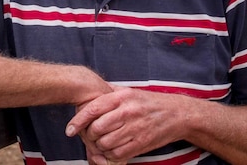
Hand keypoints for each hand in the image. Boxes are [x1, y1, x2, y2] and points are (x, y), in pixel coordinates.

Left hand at [66, 86, 182, 163]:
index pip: (93, 109)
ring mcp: (135, 129)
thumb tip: (87, 95)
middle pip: (97, 128)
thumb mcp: (129, 92)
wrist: (177, 114)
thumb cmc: (149, 102)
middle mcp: (127, 112)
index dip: (77, 121)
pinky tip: (113, 149)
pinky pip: (118, 154)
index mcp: (122, 97)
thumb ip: (109, 93)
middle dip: (90, 135)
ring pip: (105, 143)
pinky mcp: (141, 143)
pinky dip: (111, 154)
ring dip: (100, 146)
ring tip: (103, 141)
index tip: (69, 130)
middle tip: (92, 136)